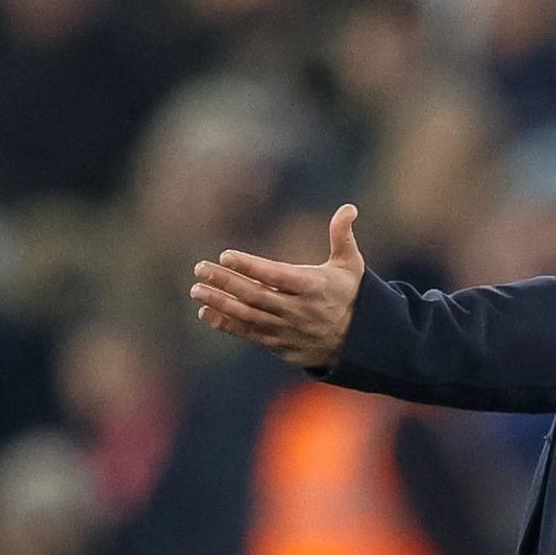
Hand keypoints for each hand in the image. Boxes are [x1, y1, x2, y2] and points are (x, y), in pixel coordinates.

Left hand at [191, 204, 366, 368]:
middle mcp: (298, 311)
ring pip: (248, 317)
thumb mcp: (351, 265)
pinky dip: (226, 324)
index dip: (251, 267)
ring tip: (197, 291)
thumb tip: (348, 208)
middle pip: (256, 296)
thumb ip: (342, 236)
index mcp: (313, 287)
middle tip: (200, 269)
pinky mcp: (280, 346)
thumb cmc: (350, 295)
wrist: (359, 342)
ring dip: (220, 304)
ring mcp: (287, 330)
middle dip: (225, 282)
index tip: (226, 255)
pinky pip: (249, 335)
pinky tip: (207, 312)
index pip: (276, 276)